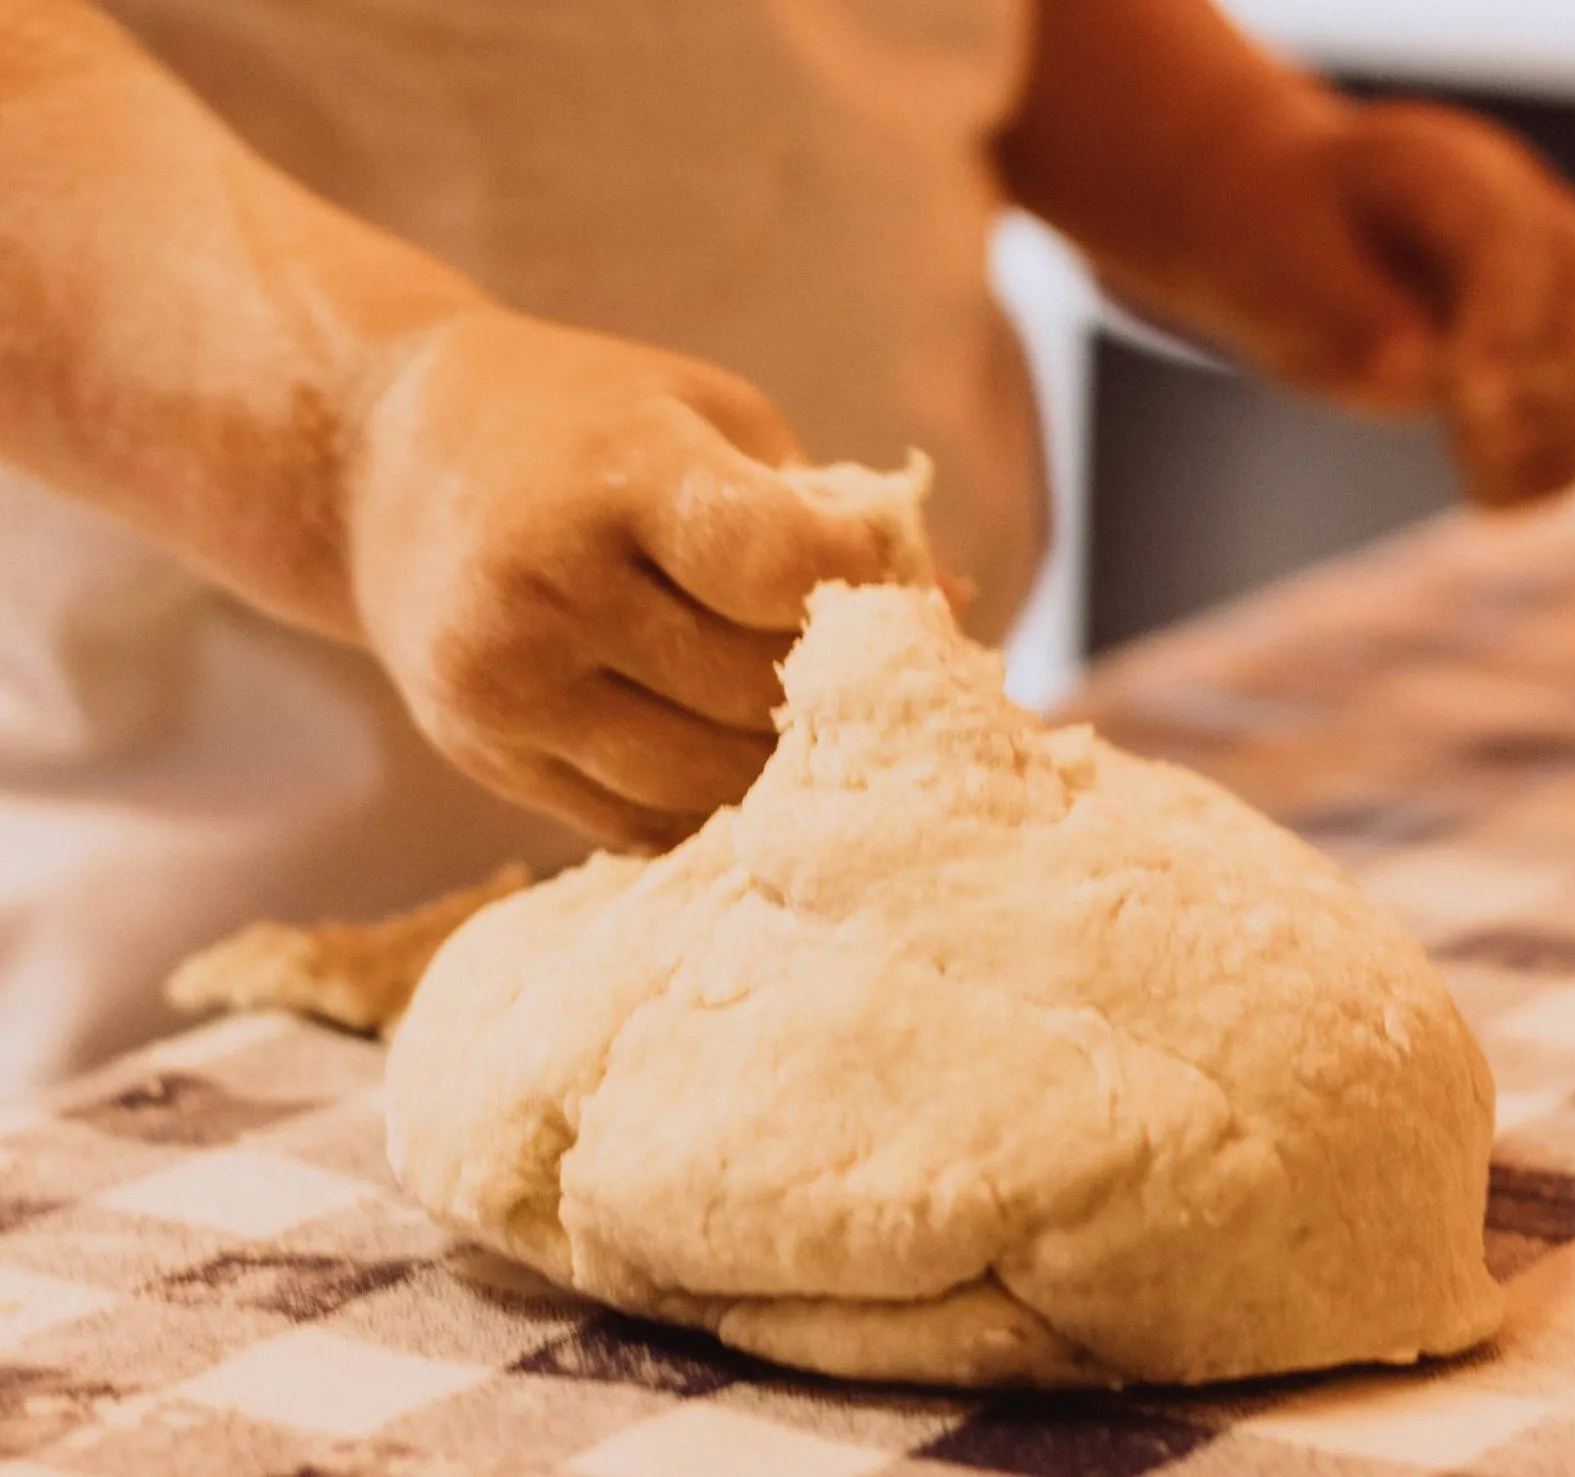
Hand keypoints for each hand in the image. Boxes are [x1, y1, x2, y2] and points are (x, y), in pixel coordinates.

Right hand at [346, 309, 926, 848]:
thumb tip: (953, 607)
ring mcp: (507, 686)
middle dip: (836, 688)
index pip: (779, 566)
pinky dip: (709, 802)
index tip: (882, 576)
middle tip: (885, 680)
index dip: (859, 583)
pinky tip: (740, 762)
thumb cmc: (575, 421)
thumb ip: (817, 509)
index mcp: (615, 475)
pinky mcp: (485, 755)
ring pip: (703, 777)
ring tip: (824, 729)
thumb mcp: (698, 414)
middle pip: (754, 689)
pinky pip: (638, 818)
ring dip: (784, 765)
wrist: (376, 460)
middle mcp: (548, 587)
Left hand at [1240, 100, 1574, 507]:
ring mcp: (1565, 265)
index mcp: (1445, 170)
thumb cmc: (1283, 245)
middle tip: (1472, 452)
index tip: (1473, 400)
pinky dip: (1569, 455)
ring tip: (1483, 487)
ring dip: (1564, 430)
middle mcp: (1528, 207)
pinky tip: (1499, 497)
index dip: (1503, 323)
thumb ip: (1348, 312)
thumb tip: (1418, 372)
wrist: (1306, 228)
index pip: (1507, 244)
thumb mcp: (1279, 269)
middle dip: (1540, 384)